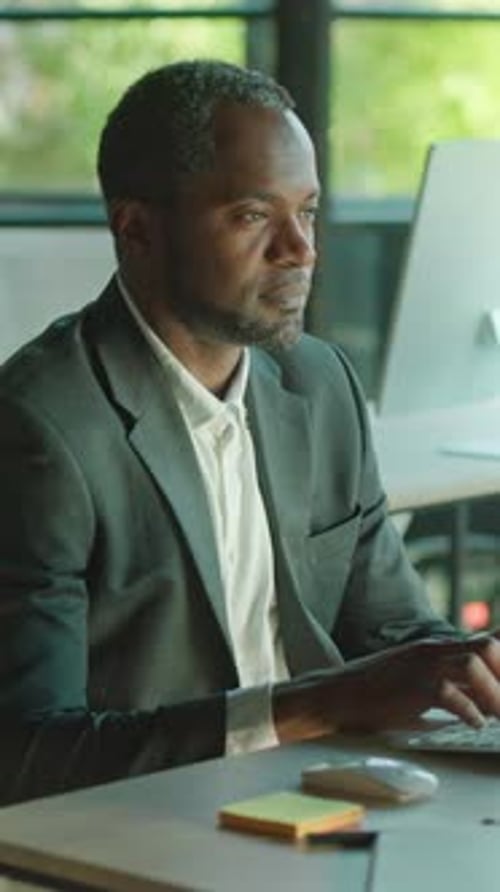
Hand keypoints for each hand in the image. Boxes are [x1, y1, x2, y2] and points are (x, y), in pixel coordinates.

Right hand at [273, 634, 499, 742]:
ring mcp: (422, 667)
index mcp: (436, 649)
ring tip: (496, 716)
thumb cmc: (374, 693)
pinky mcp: (411, 689)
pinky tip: (474, 724)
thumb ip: (448, 682)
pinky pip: (450, 694)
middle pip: (488, 646)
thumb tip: (484, 703)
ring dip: (493, 694)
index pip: (487, 640)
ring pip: (474, 664)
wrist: (334, 695)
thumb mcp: (415, 677)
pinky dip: (470, 712)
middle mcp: (433, 652)